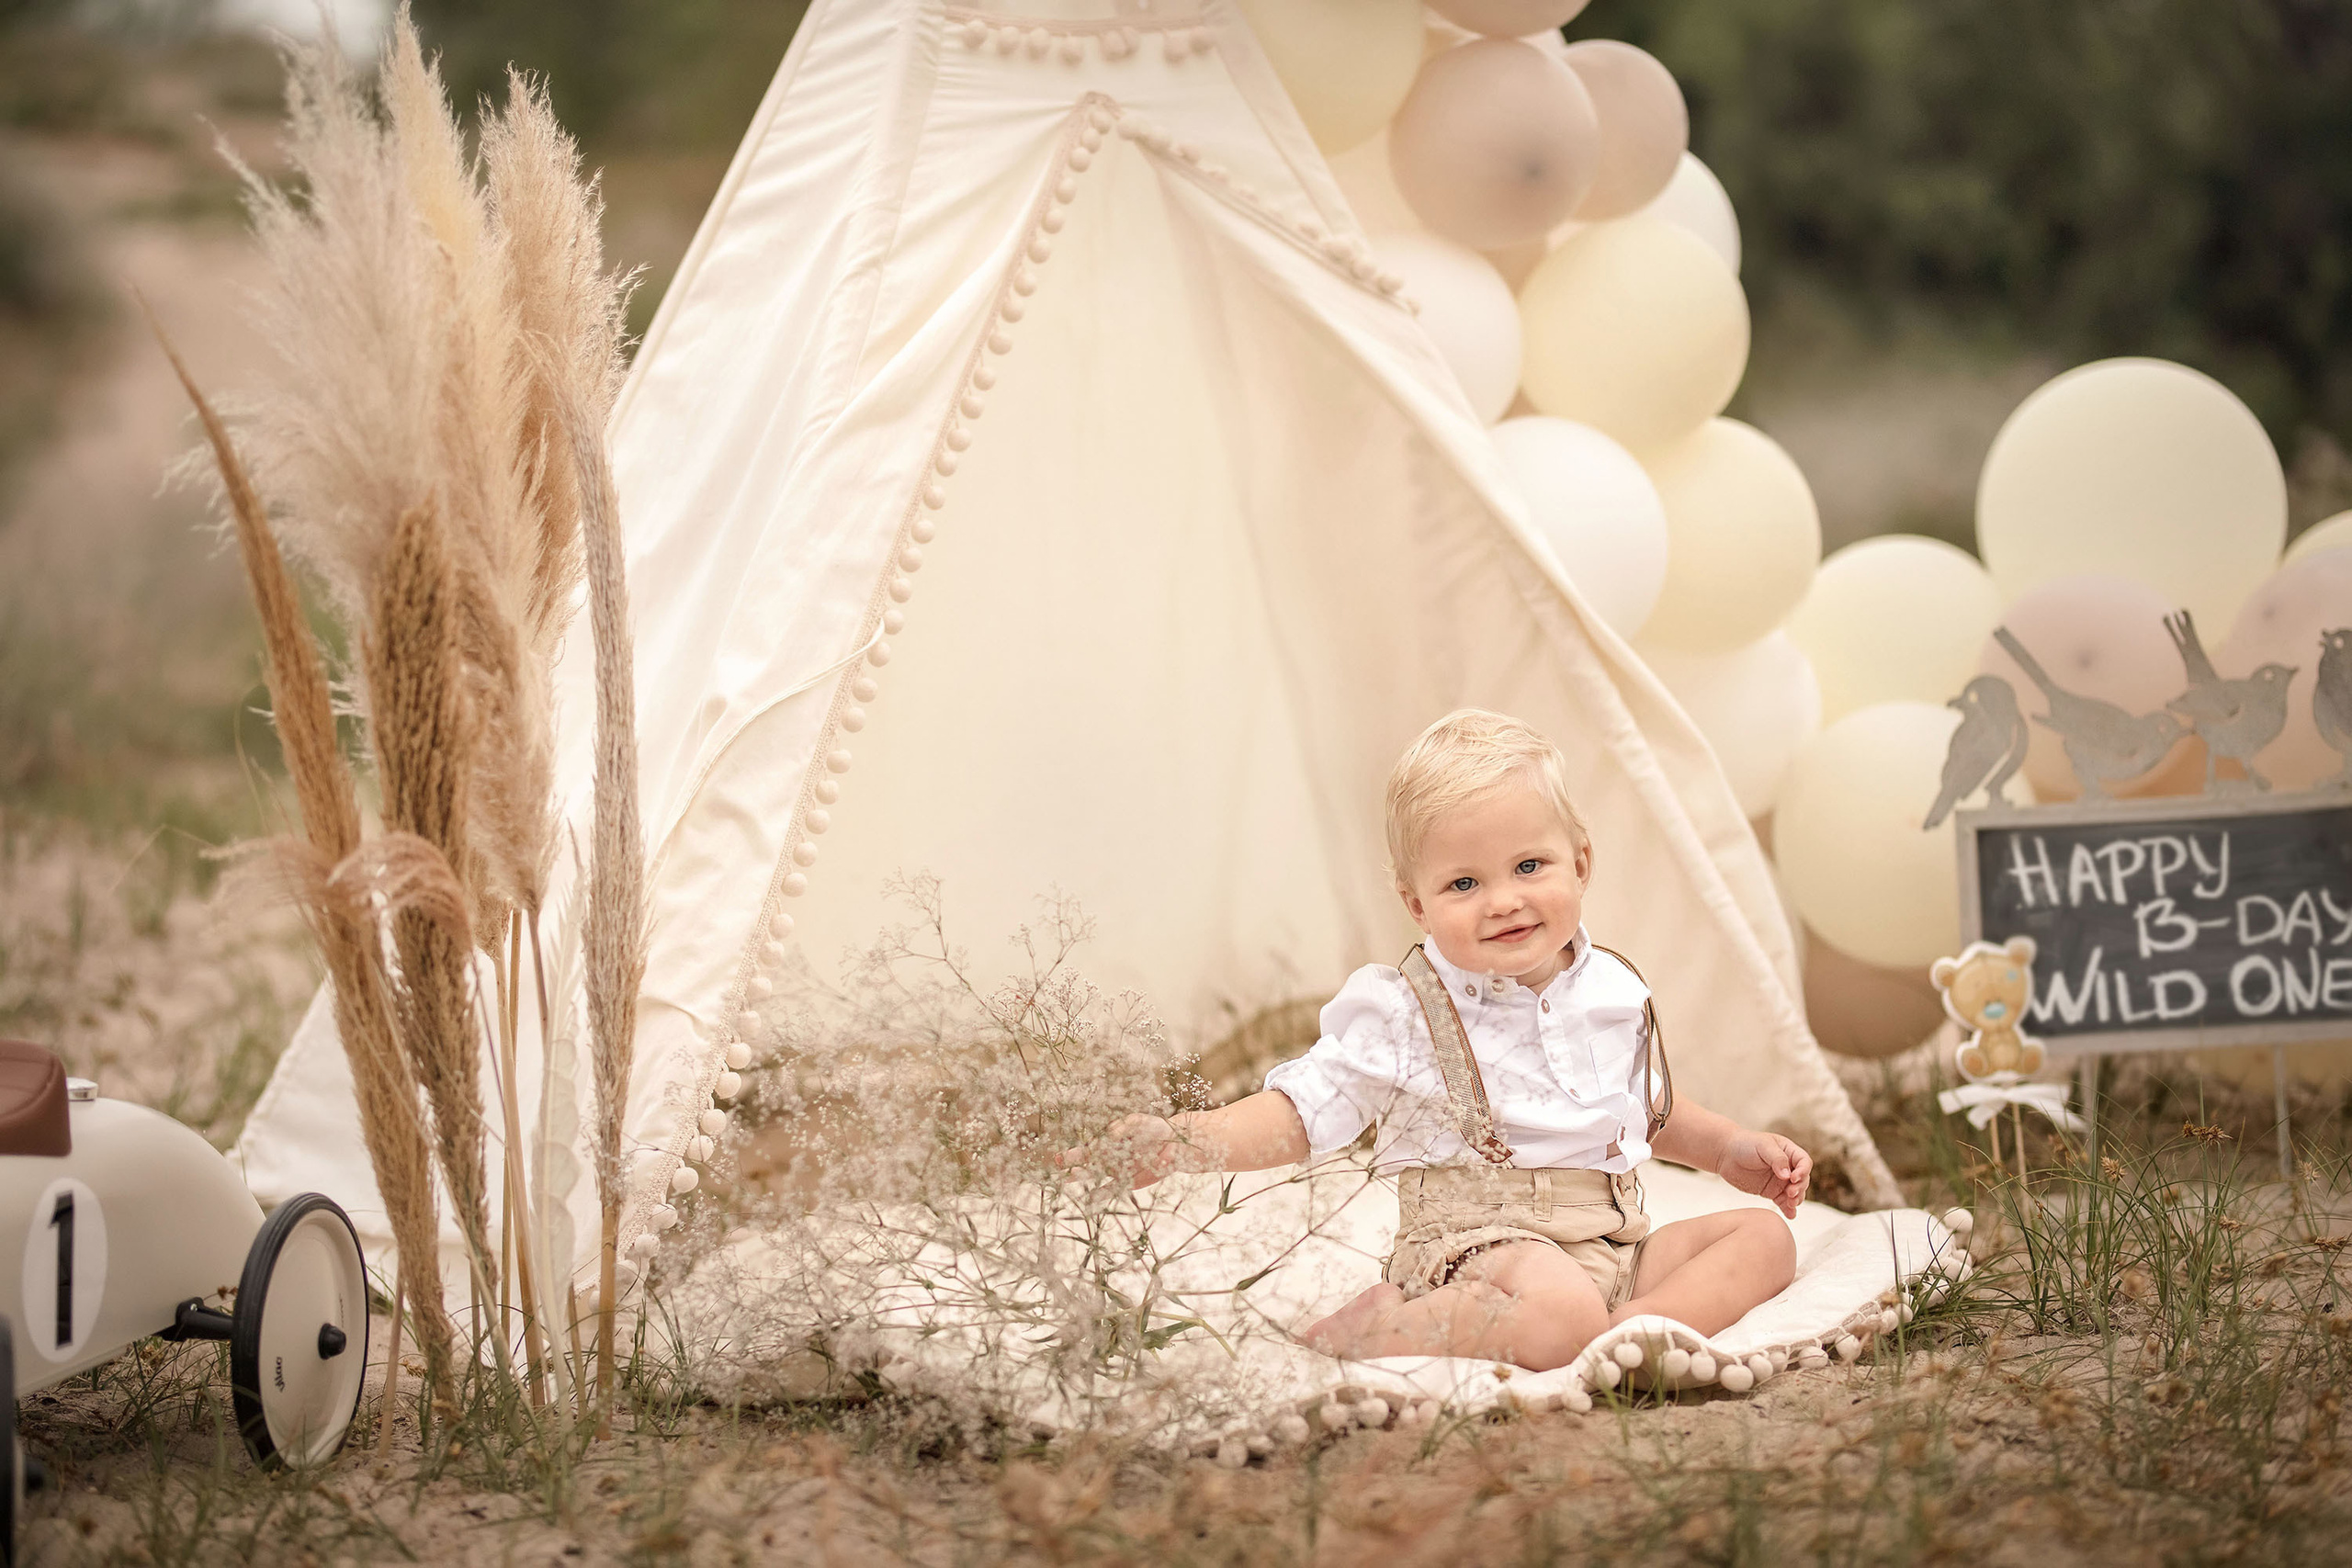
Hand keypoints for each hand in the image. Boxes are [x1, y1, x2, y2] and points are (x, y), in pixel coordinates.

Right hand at [1058, 1113, 1182, 1189]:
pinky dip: (1099, 1196)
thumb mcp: (1141, 1122)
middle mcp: (1109, 1155)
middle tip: (1056, 1163)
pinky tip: (1088, 1201)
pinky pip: (1110, 1190)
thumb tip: (1111, 1132)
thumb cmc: (1156, 1129)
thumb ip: (1126, 1125)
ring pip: (1094, 1174)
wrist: (1175, 1145)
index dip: (1075, 1152)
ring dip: (1082, 1176)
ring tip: (1067, 1178)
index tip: (1061, 1155)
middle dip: (1071, 1161)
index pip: (1089, 1147)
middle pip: (1086, 1160)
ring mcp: (1116, 1169)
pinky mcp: (1127, 1183)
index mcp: (1110, 1140)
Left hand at [1717, 1131, 1810, 1217]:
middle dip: (1799, 1188)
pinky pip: (1783, 1202)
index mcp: (1789, 1151)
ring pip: (1796, 1193)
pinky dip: (1788, 1209)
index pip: (1804, 1162)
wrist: (1726, 1154)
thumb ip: (1777, 1159)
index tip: (1793, 1178)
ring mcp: (1781, 1181)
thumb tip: (1788, 1176)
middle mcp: (1788, 1167)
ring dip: (1796, 1199)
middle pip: (1802, 1180)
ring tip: (1790, 1204)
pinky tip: (1790, 1215)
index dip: (1803, 1171)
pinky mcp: (1772, 1192)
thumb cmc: (1745, 1144)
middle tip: (1790, 1193)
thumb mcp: (1762, 1146)